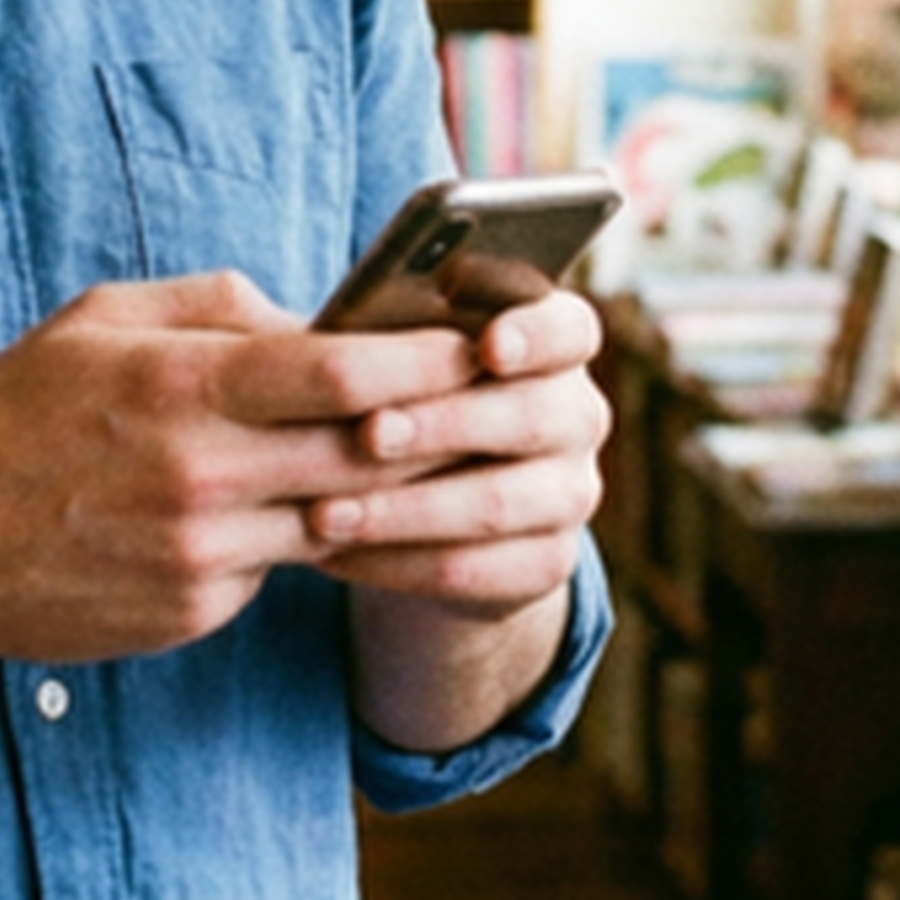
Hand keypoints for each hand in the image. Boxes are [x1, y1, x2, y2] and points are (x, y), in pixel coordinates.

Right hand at [0, 272, 516, 668]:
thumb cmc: (18, 414)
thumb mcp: (103, 320)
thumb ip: (219, 304)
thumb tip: (317, 314)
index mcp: (187, 385)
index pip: (350, 371)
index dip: (435, 357)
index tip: (490, 340)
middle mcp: (206, 475)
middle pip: (372, 453)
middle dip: (448, 427)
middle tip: (509, 402)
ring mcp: (205, 555)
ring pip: (344, 520)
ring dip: (397, 490)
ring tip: (451, 457)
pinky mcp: (198, 611)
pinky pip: (285, 566)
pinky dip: (309, 534)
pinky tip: (321, 509)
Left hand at [305, 288, 608, 619]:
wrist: (432, 506)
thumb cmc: (396, 395)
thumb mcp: (393, 357)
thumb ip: (389, 335)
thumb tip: (330, 333)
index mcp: (555, 342)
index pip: (570, 328)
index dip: (534, 334)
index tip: (486, 344)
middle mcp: (577, 414)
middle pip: (530, 417)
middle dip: (442, 424)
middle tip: (368, 434)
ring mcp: (569, 493)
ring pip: (495, 504)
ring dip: (404, 509)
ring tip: (323, 512)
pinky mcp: (546, 564)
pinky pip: (473, 570)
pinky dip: (397, 564)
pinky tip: (332, 554)